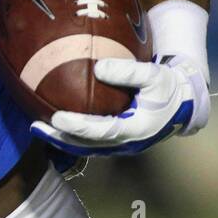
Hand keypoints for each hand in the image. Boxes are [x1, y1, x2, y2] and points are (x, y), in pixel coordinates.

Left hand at [31, 55, 209, 156]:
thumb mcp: (154, 75)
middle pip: (87, 146)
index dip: (78, 127)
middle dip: (60, 138)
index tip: (57, 117)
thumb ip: (128, 72)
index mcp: (137, 129)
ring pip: (85, 148)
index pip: (102, 131)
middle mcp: (126, 143)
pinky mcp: (115, 142)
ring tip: (37, 127)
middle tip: (36, 126)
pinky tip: (52, 126)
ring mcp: (120, 145)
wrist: (181, 103)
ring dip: (60, 140)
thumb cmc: (167, 87)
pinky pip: (88, 143)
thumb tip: (98, 69)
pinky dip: (70, 137)